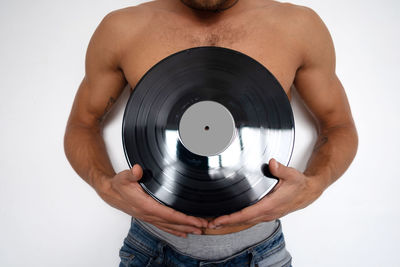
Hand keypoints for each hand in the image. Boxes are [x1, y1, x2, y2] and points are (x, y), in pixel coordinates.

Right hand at [96, 164, 207, 236]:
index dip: (185, 219)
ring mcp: (149, 217)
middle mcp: (149, 215)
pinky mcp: (149, 217)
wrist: (110, 193)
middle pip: (173, 223)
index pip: (170, 215)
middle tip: (205, 226)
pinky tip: (183, 233)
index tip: (197, 220)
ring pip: (170, 226)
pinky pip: (164, 226)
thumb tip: (137, 170)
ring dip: (185, 229)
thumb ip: (131, 174)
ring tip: (199, 230)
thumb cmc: (119, 185)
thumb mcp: (124, 177)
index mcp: (146, 206)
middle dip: (190, 225)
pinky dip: (175, 230)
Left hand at [207, 158, 324, 228]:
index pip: (246, 214)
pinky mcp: (266, 213)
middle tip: (207, 223)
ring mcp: (266, 215)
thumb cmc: (299, 184)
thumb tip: (272, 163)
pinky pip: (249, 219)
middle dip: (225, 223)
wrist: (308, 192)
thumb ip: (281, 169)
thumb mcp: (292, 175)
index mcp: (270, 205)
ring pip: (245, 221)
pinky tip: (229, 218)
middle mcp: (266, 213)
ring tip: (213, 223)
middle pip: (242, 221)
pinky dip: (237, 220)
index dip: (231, 218)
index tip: (217, 220)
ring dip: (229, 223)